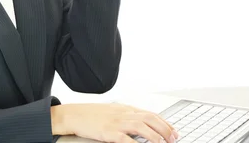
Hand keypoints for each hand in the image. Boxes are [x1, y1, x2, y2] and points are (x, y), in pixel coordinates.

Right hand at [51, 103, 178, 142]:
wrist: (74, 115)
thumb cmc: (92, 115)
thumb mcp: (113, 112)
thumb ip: (127, 117)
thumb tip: (143, 124)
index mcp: (126, 109)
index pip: (151, 114)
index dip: (165, 122)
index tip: (174, 131)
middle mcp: (123, 114)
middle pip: (149, 118)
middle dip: (165, 129)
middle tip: (174, 138)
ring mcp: (116, 122)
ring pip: (141, 126)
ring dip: (155, 135)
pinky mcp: (108, 132)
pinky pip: (125, 139)